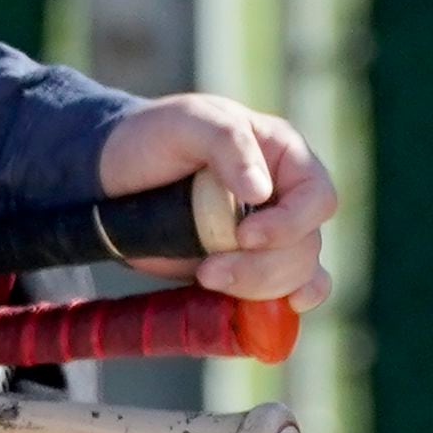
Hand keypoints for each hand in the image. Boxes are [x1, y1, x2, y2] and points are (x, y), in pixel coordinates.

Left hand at [97, 96, 336, 305]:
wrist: (115, 177)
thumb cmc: (155, 136)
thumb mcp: (189, 121)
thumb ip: (228, 144)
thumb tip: (261, 191)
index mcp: (285, 157)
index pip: (317, 198)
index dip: (290, 224)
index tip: (244, 236)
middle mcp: (287, 198)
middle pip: (306, 246)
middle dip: (262, 266)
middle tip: (207, 270)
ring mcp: (271, 236)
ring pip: (295, 275)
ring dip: (255, 287)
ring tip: (204, 276)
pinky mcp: (248, 266)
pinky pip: (285, 292)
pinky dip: (280, 304)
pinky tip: (275, 310)